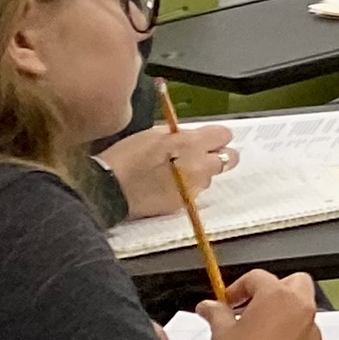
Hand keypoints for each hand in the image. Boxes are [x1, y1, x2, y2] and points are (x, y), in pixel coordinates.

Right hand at [100, 122, 235, 196]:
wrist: (109, 189)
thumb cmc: (125, 157)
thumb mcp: (153, 135)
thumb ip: (181, 136)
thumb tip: (194, 137)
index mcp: (191, 144)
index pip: (224, 135)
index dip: (216, 136)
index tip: (208, 139)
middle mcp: (199, 166)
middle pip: (230, 158)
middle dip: (219, 155)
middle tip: (202, 155)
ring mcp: (194, 188)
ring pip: (211, 177)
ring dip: (201, 173)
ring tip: (176, 172)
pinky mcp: (185, 204)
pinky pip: (195, 193)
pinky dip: (187, 188)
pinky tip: (168, 186)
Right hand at [197, 270, 324, 339]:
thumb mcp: (220, 334)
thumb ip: (216, 313)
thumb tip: (210, 307)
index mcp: (278, 296)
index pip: (258, 277)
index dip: (238, 288)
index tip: (227, 301)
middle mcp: (302, 309)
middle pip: (293, 283)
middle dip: (273, 290)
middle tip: (251, 307)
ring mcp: (314, 331)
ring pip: (303, 310)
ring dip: (285, 314)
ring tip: (260, 332)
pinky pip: (308, 335)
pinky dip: (294, 336)